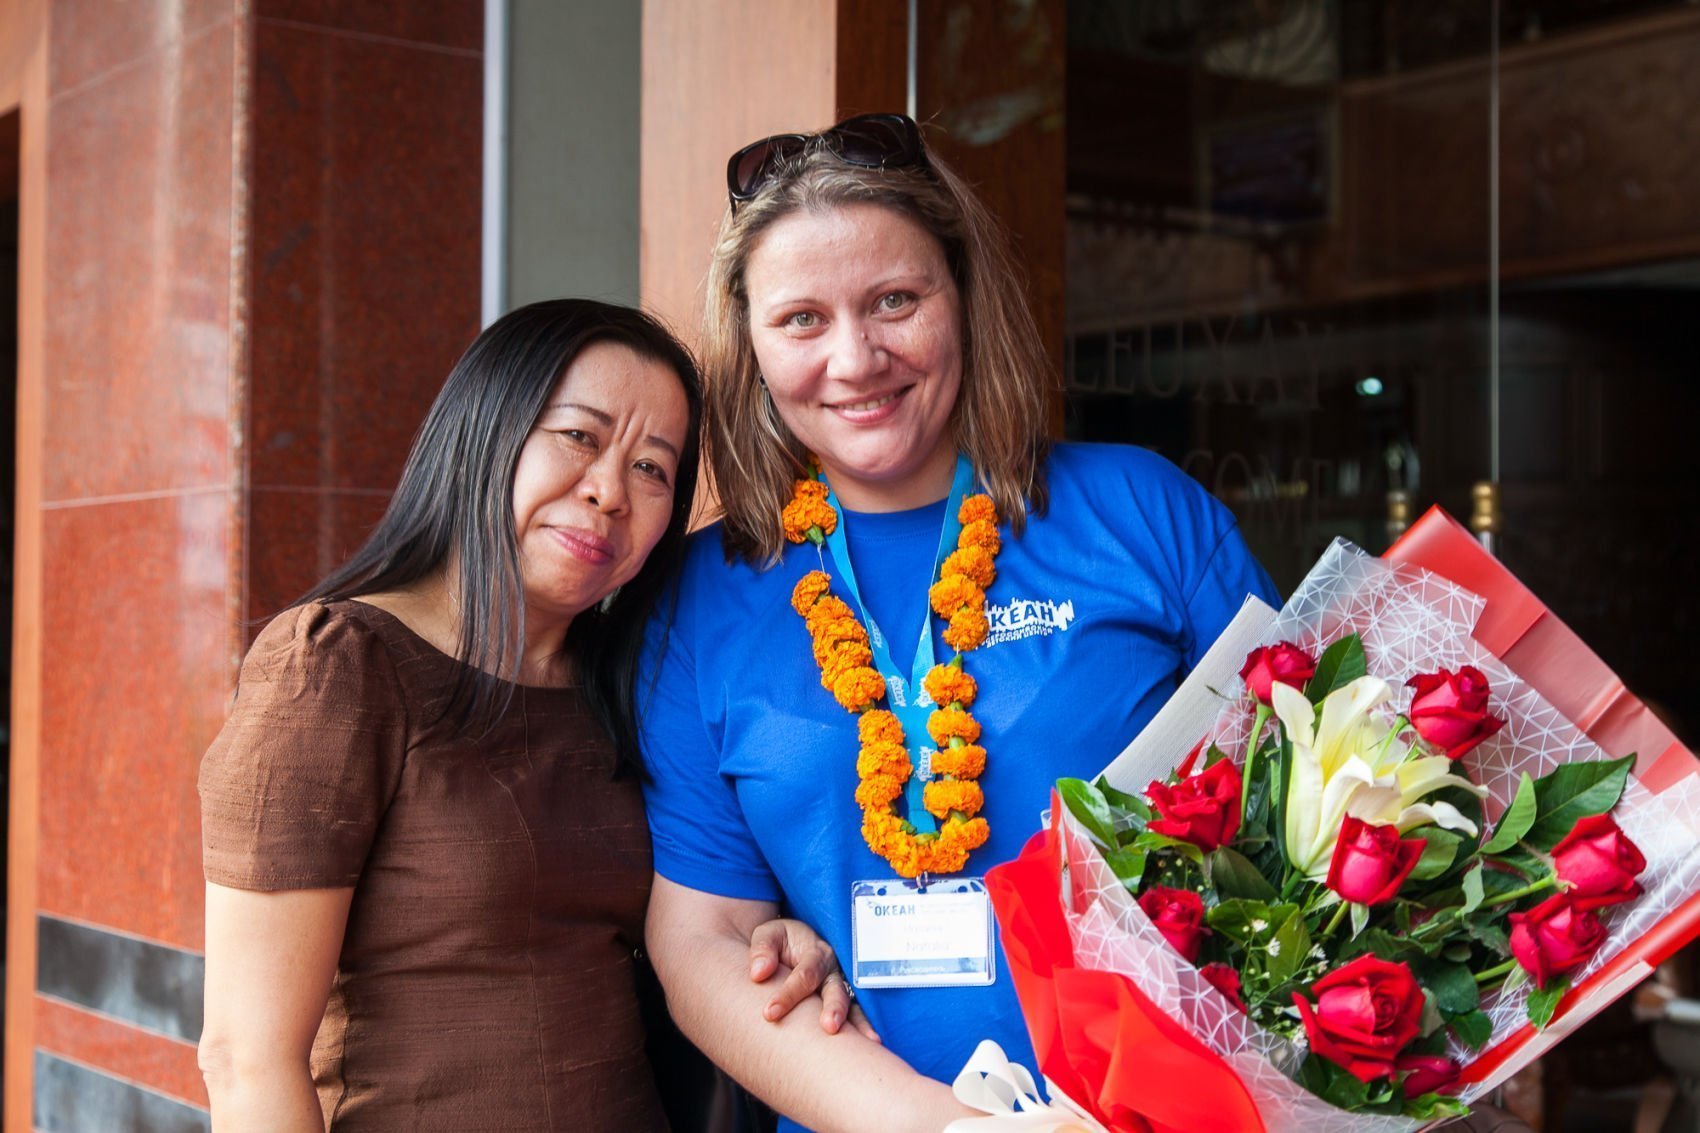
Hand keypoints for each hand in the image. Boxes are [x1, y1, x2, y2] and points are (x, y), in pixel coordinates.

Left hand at [747, 918, 879, 1042]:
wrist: (790, 944)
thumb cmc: (778, 942)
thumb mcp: (767, 935)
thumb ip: (763, 950)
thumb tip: (758, 973)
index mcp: (815, 952)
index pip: (804, 975)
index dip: (788, 994)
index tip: (768, 1014)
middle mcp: (833, 971)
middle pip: (835, 990)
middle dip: (833, 1008)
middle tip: (829, 1027)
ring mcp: (840, 988)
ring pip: (850, 1005)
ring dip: (857, 1023)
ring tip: (865, 1041)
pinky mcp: (841, 1003)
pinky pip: (854, 1017)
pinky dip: (862, 1030)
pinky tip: (871, 1045)